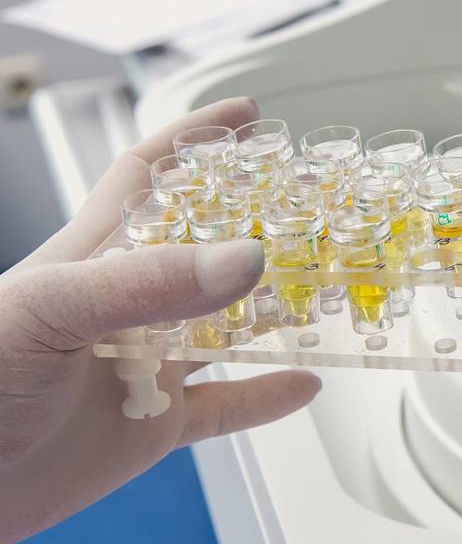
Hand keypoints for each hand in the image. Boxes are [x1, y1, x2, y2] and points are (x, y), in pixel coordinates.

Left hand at [0, 98, 320, 543]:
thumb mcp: (50, 310)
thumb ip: (148, 283)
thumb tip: (246, 259)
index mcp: (89, 259)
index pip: (147, 180)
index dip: (193, 143)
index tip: (247, 117)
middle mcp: (123, 307)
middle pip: (204, 253)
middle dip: (258, 228)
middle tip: (315, 212)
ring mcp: (140, 366)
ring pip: (226, 330)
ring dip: (276, 313)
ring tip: (328, 293)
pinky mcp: (152, 425)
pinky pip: (224, 406)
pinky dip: (266, 396)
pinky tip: (305, 384)